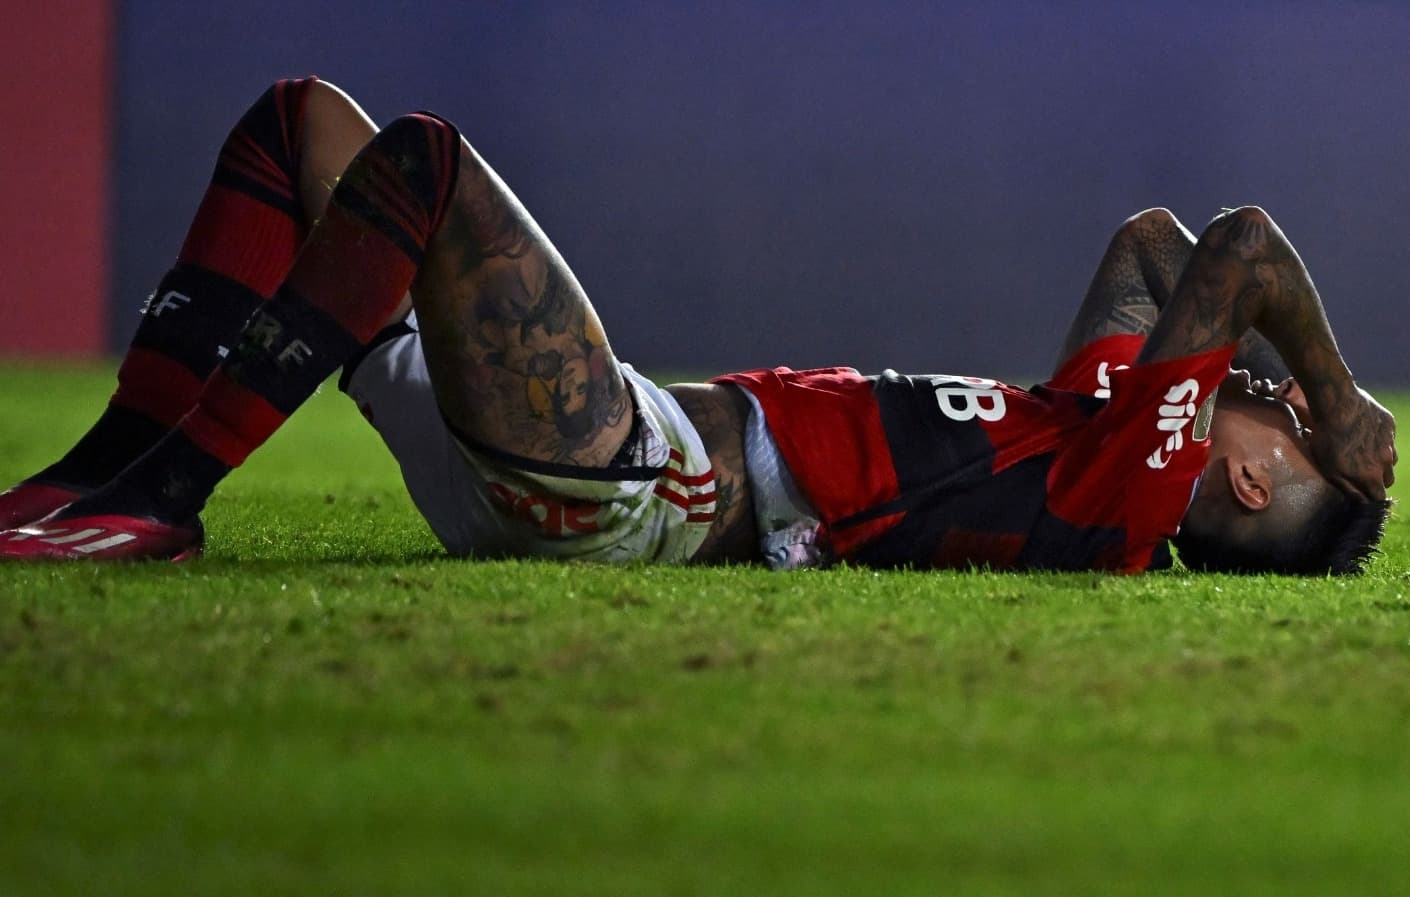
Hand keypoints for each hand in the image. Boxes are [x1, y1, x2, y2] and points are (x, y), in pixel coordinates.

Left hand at [1309, 386, 1396, 500]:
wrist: (1338, 404)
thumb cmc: (1328, 438)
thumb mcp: (1330, 469)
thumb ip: (1347, 488)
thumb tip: (1360, 502)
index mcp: (1372, 475)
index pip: (1378, 497)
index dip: (1371, 500)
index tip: (1363, 496)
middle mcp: (1386, 461)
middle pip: (1387, 480)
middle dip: (1376, 481)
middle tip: (1360, 474)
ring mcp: (1390, 442)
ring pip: (1390, 460)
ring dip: (1380, 461)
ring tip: (1362, 453)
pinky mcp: (1389, 425)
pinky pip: (1388, 439)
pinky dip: (1380, 441)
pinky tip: (1365, 435)